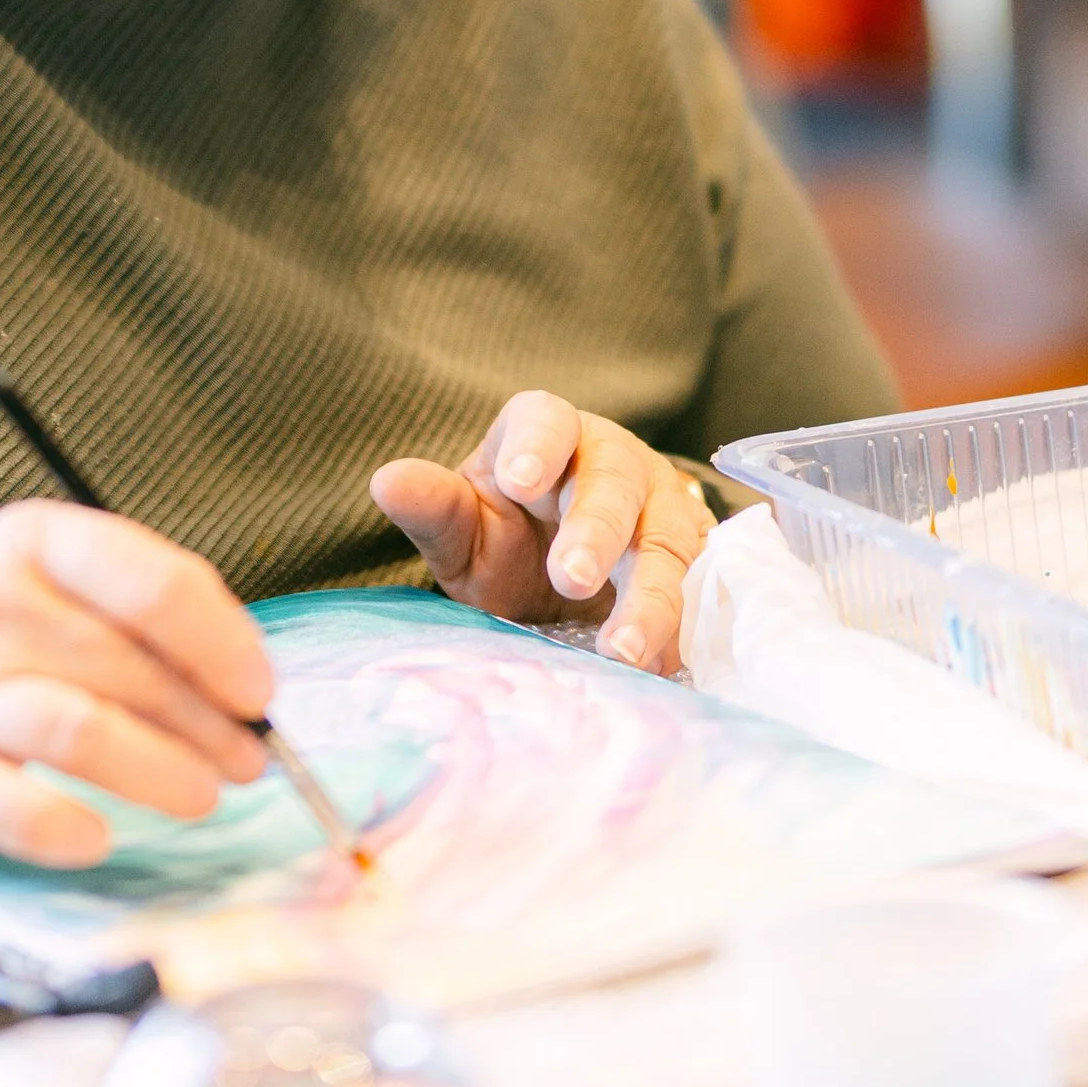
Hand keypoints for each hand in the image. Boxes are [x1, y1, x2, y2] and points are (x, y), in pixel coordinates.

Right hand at [0, 500, 272, 863]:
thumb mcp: (47, 579)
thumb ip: (138, 615)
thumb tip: (247, 689)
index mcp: (35, 543)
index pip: (152, 582)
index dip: (223, 643)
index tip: (259, 692)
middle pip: (128, 666)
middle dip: (208, 723)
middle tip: (248, 760)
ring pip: (76, 729)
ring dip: (158, 770)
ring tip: (204, 796)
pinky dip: (56, 828)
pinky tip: (98, 838)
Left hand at [368, 391, 713, 674]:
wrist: (568, 577)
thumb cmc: (507, 537)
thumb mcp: (464, 530)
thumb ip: (433, 509)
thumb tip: (386, 481)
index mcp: (548, 435)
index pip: (546, 419)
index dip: (537, 446)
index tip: (518, 481)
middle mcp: (613, 460)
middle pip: (614, 481)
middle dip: (597, 529)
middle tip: (570, 578)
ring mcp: (662, 506)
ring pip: (668, 539)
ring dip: (651, 595)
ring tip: (624, 650)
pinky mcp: (696, 558)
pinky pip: (701, 589)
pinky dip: (684, 629)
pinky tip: (662, 667)